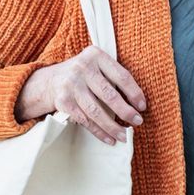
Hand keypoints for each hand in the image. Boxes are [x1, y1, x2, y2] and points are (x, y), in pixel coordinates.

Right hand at [15, 45, 145, 144]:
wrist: (51, 80)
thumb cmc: (84, 75)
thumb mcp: (97, 65)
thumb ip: (114, 76)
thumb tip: (137, 103)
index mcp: (96, 55)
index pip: (121, 76)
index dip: (134, 93)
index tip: (142, 106)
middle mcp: (83, 68)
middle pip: (109, 94)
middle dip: (125, 111)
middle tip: (138, 122)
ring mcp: (71, 85)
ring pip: (96, 111)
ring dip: (112, 126)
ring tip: (124, 136)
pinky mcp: (63, 101)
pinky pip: (85, 120)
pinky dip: (98, 132)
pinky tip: (109, 139)